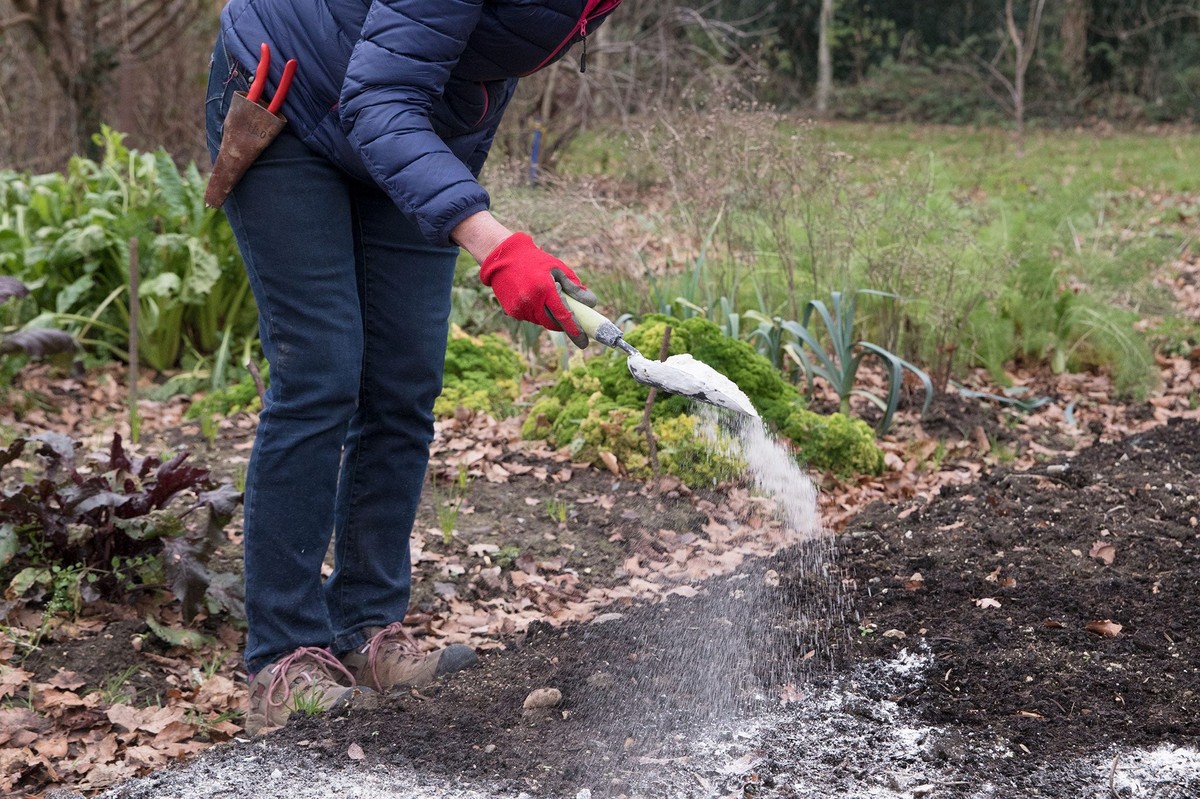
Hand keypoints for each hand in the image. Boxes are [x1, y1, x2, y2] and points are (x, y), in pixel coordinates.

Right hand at [479, 232, 596, 347]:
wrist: (504, 258)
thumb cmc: (535, 261)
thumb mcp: (557, 268)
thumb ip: (574, 287)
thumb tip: (591, 303)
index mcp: (545, 288)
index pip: (563, 314)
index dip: (574, 330)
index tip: (584, 342)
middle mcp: (532, 301)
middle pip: (553, 323)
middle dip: (563, 325)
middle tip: (571, 322)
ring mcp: (520, 308)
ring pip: (542, 321)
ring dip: (549, 316)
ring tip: (547, 299)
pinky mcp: (512, 312)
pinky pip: (530, 318)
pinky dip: (537, 313)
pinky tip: (533, 298)